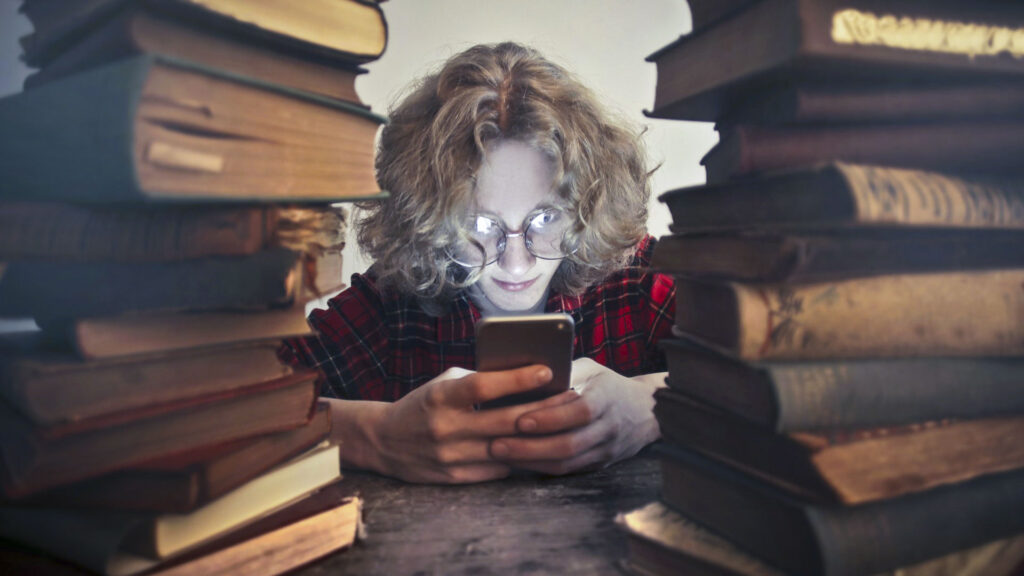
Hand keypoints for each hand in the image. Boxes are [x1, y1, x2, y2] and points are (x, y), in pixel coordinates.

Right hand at [353, 364, 576, 483]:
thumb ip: (478, 382)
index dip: (516, 379)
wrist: (383, 441)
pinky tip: (536, 449)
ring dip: (536, 439)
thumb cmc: (423, 404)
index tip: (546, 371)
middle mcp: (445, 427)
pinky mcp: (453, 478)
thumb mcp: (443, 384)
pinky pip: (497, 469)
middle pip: (503, 421)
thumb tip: (524, 379)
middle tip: (571, 399)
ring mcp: (449, 456)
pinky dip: (517, 458)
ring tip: (563, 425)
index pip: (484, 386)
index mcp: (441, 397)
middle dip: (541, 410)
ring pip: (506, 449)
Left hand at [487, 358, 663, 474]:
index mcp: (607, 397)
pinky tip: (517, 461)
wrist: (645, 412)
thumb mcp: (590, 369)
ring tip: (500, 454)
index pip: (581, 411)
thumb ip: (563, 371)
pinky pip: (567, 471)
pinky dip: (540, 467)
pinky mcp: (598, 464)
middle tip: (497, 443)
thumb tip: (523, 373)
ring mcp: (605, 450)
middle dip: (530, 447)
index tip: (521, 420)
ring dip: (530, 461)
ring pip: (566, 463)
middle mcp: (609, 427)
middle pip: (570, 444)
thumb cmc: (607, 384)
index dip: (550, 418)